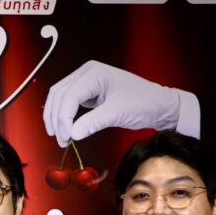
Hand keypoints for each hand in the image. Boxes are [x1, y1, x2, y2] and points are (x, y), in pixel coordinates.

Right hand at [43, 60, 183, 145]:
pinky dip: (63, 116)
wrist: (159, 104)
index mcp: (94, 73)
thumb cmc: (144, 103)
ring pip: (59, 98)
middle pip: (59, 95)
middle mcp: (86, 73)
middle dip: (56, 119)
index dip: (63, 118)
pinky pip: (67, 102)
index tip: (67, 137)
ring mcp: (85, 81)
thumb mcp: (118, 113)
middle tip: (61, 140)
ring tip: (61, 137)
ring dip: (56, 118)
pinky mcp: (87, 91)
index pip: (69, 95)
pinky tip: (65, 129)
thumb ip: (93, 122)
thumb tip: (72, 134)